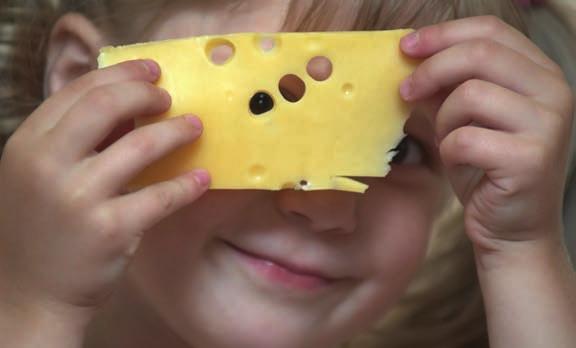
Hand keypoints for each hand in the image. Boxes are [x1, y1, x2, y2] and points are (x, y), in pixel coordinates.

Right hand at [0, 60, 209, 326]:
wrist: (30, 294)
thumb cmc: (43, 228)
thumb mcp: (41, 176)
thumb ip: (75, 140)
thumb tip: (129, 106)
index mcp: (28, 144)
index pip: (78, 91)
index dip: (120, 74)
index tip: (151, 70)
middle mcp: (47, 164)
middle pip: (105, 105)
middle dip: (146, 92)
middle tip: (170, 96)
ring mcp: (77, 197)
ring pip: (140, 146)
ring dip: (177, 131)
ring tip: (196, 127)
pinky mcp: (109, 229)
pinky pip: (160, 196)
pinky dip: (187, 185)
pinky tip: (203, 178)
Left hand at [400, 16, 575, 347]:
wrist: (511, 228)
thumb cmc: (485, 169)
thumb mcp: (462, 118)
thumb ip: (444, 87)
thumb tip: (409, 57)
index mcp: (540, 73)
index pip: (491, 30)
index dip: (443, 33)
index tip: (406, 45)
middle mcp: (555, 91)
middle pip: (480, 54)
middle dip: (430, 69)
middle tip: (404, 90)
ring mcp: (548, 125)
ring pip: (469, 95)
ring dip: (443, 120)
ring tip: (447, 140)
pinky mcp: (531, 158)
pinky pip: (465, 138)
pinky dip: (449, 150)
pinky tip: (459, 162)